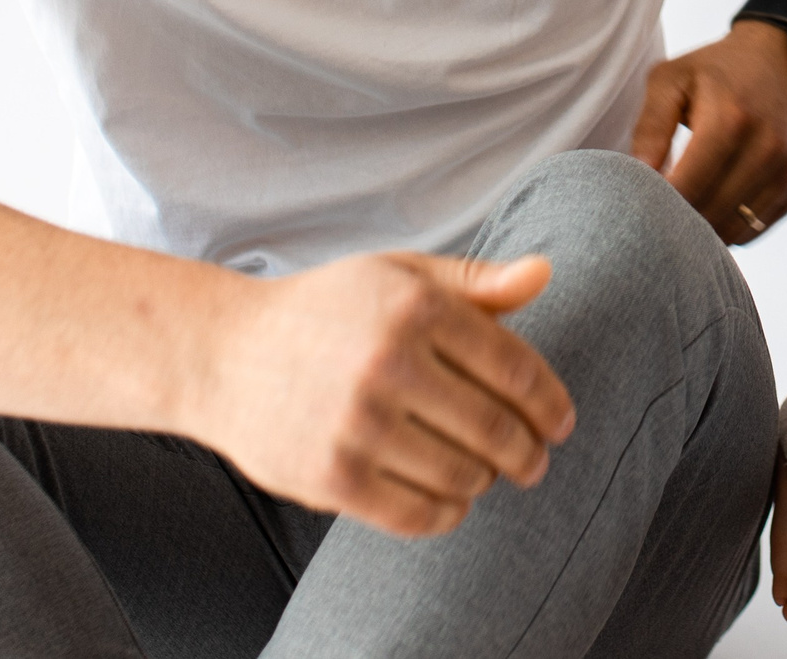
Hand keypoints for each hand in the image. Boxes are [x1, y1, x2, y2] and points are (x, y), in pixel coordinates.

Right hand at [191, 249, 574, 536]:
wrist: (224, 354)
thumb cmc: (326, 310)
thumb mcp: (399, 276)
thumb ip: (476, 281)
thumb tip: (546, 274)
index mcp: (415, 308)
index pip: (514, 367)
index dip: (549, 402)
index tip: (562, 422)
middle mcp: (389, 362)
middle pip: (496, 427)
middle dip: (528, 451)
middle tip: (534, 461)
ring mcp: (359, 423)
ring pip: (463, 474)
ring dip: (486, 480)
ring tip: (485, 473)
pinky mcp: (333, 477)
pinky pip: (419, 513)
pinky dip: (448, 512)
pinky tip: (451, 499)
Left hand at [629, 19, 786, 242]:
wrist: (782, 59)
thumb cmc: (716, 70)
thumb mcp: (671, 79)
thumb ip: (650, 126)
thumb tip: (638, 176)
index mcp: (729, 121)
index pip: (686, 189)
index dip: (656, 205)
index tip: (639, 199)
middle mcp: (765, 149)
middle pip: (709, 214)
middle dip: (677, 220)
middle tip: (656, 207)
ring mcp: (786, 170)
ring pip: (733, 229)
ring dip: (703, 228)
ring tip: (685, 205)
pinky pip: (754, 229)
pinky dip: (730, 226)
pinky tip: (714, 203)